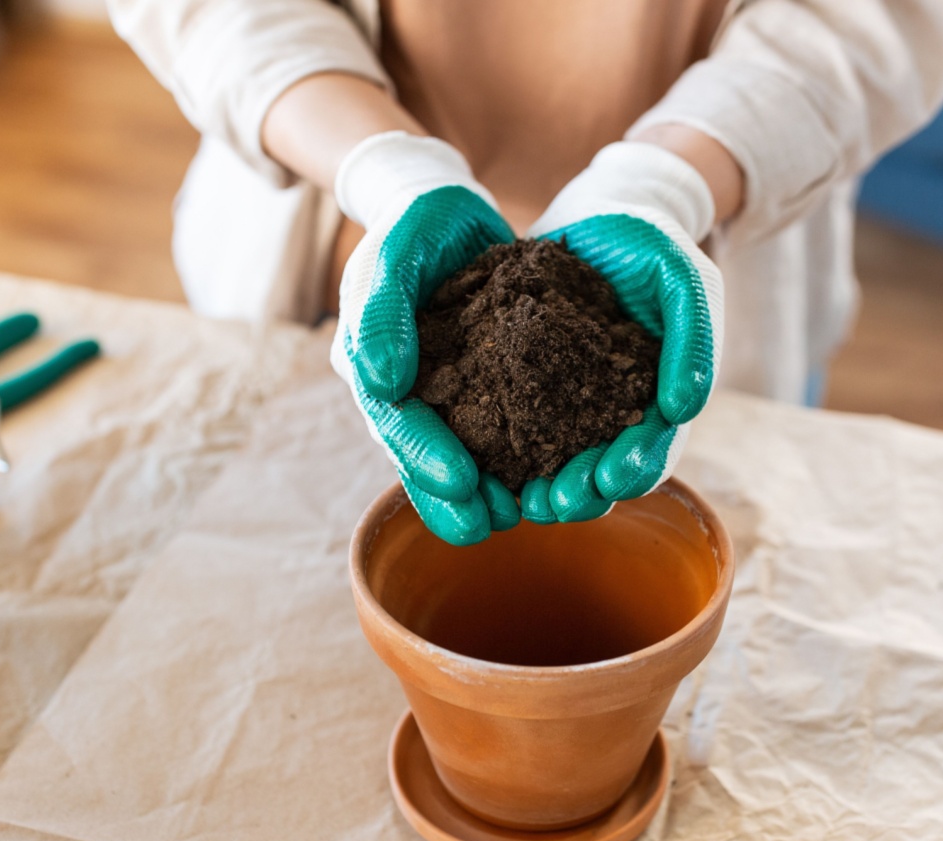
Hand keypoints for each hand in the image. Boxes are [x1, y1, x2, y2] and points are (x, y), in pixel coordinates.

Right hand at [330, 132, 520, 544]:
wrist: (449, 212)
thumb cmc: (413, 229)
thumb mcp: (391, 256)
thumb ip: (380, 313)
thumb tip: (382, 383)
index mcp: (377, 375)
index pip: (396, 426)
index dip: (423, 458)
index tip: (460, 484)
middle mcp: (411, 398)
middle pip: (430, 460)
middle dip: (459, 499)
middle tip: (494, 525)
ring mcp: (450, 398)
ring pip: (470, 457)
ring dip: (499, 490)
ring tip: (535, 512)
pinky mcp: (490, 389)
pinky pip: (508, 431)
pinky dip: (533, 456)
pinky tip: (565, 474)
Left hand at [525, 141, 724, 522]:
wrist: (599, 212)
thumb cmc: (653, 247)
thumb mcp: (685, 283)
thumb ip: (694, 341)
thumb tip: (683, 408)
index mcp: (657, 401)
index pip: (651, 449)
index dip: (635, 468)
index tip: (611, 480)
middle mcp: (613, 413)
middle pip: (600, 470)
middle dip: (582, 493)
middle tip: (555, 505)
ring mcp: (568, 402)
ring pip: (555, 460)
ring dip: (541, 486)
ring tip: (522, 501)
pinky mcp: (523, 383)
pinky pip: (512, 423)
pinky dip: (502, 448)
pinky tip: (482, 462)